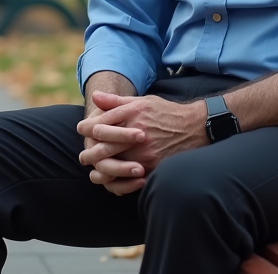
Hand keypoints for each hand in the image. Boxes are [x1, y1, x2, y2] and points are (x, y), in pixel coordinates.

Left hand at [76, 91, 206, 194]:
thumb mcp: (142, 101)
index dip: (87, 128)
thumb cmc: (165, 113)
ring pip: (114, 164)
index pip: (101, 124)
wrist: (195, 127)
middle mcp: (137, 133)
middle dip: (90, 152)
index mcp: (132, 114)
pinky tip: (114, 180)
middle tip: (83, 156)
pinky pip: (130, 177)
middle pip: (104, 146)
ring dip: (101, 169)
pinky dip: (119, 180)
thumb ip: (116, 101)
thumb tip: (95, 98)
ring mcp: (145, 152)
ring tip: (95, 171)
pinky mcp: (153, 166)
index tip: (82, 130)